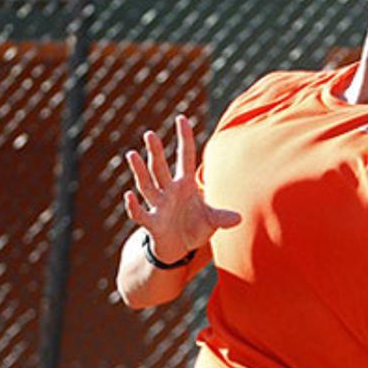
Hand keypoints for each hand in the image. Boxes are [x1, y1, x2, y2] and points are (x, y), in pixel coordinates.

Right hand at [123, 115, 239, 261]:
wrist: (179, 249)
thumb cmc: (195, 229)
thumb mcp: (211, 221)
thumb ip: (222, 218)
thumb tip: (239, 218)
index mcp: (185, 185)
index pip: (185, 157)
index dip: (184, 139)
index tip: (181, 118)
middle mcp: (169, 192)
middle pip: (160, 168)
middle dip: (155, 152)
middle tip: (150, 134)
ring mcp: (158, 206)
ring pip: (147, 185)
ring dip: (140, 171)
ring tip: (132, 154)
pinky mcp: (152, 223)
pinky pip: (140, 213)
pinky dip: (133, 206)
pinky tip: (128, 195)